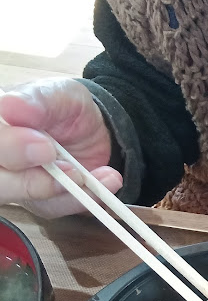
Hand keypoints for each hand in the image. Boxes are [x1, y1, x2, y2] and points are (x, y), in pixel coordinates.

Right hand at [0, 79, 121, 217]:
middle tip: (70, 168)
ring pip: (26, 199)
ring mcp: (17, 183)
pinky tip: (104, 180)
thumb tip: (10, 106)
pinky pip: (56, 208)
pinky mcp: (40, 202)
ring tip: (88, 174)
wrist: (94, 127)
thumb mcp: (57, 93)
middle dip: (31, 181)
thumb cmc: (66, 107)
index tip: (45, 145)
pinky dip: (83, 197)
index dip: (10, 149)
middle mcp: (1, 160)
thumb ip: (35, 99)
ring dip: (63, 191)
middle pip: (0, 184)